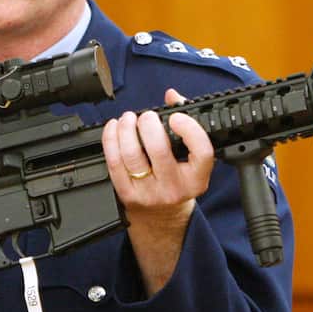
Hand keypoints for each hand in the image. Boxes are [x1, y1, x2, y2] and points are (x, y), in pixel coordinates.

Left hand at [102, 88, 214, 293]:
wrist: (162, 216)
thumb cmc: (178, 179)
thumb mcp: (191, 158)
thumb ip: (186, 124)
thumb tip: (172, 95)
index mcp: (197, 178)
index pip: (201, 152)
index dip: (189, 129)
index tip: (176, 117)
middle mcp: (175, 188)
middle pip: (159, 150)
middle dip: (149, 124)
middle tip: (147, 116)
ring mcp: (149, 193)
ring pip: (132, 154)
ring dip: (126, 128)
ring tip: (128, 118)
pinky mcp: (127, 194)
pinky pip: (114, 162)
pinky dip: (111, 139)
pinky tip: (114, 128)